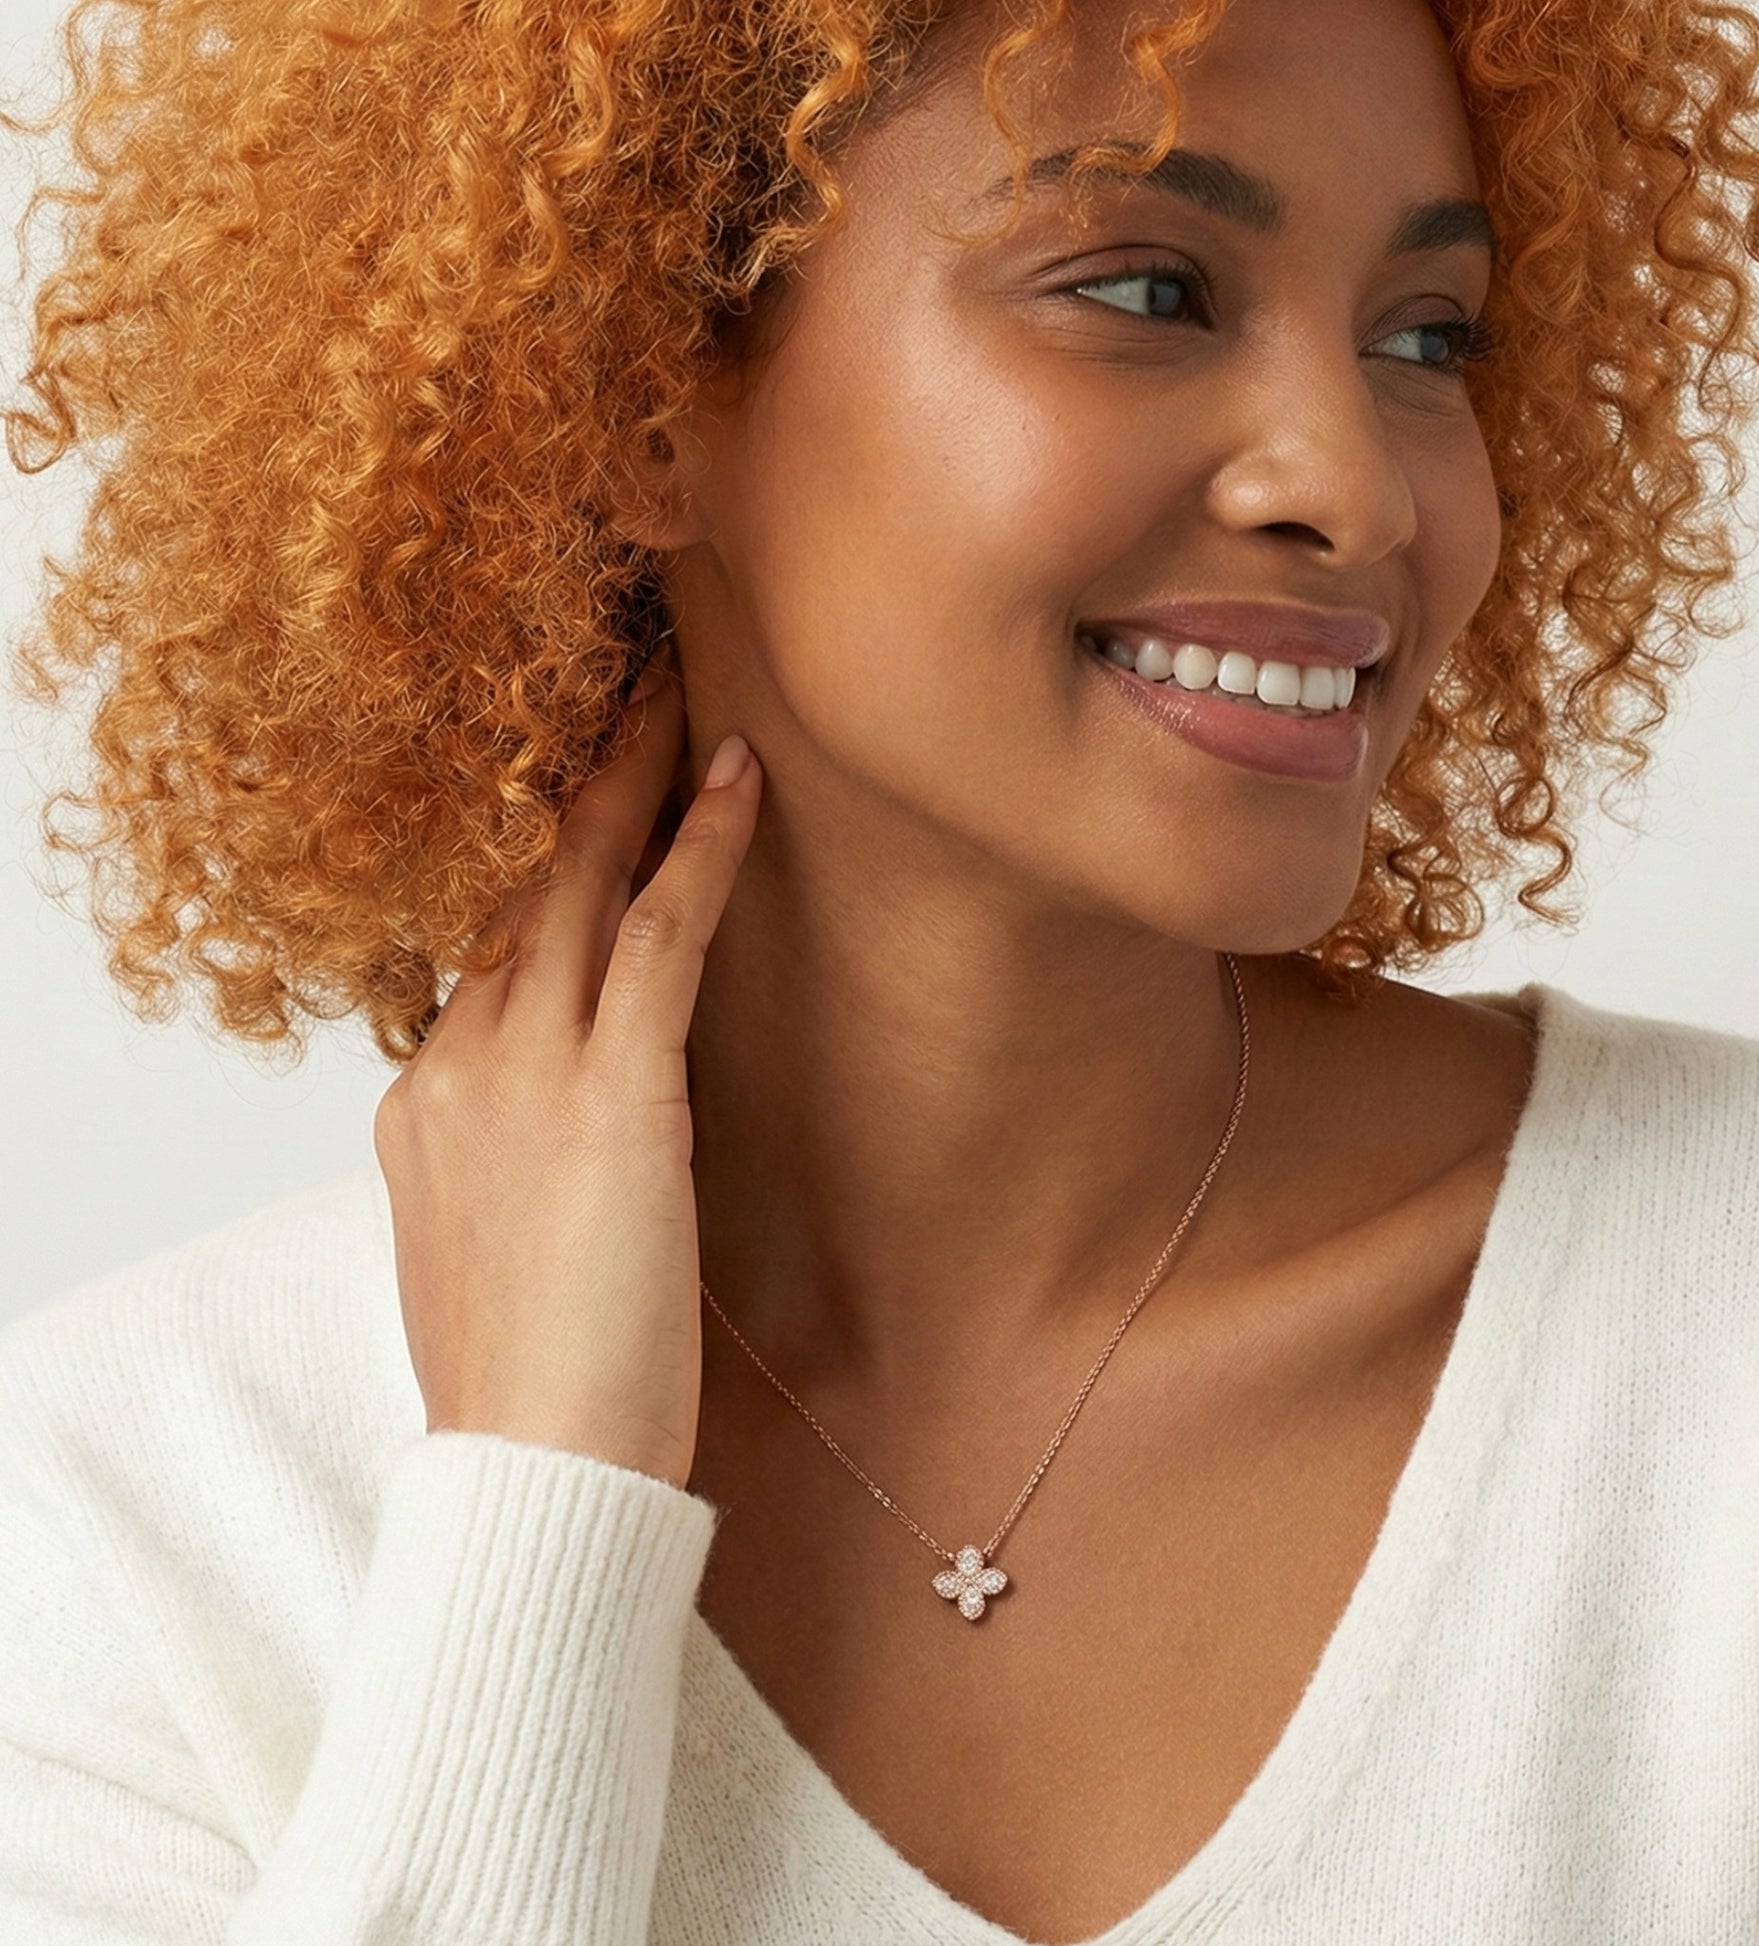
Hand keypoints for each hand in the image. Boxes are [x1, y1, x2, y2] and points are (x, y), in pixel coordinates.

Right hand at [373, 673, 759, 1487]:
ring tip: (674, 692)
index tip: (571, 805)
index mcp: (424, 1103)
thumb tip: (550, 1135)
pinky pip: (659, 935)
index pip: (485, 950)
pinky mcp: (612, 1095)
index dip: (530, 867)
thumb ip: (506, 1163)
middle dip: (568, 784)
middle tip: (614, 687)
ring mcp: (524, 1072)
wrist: (536, 1472)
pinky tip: (741, 779)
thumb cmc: (533, 1383)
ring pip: (575, 882)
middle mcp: (457, 1064)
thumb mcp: (489, 1250)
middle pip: (515, 886)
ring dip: (631, 780)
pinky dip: (702, 849)